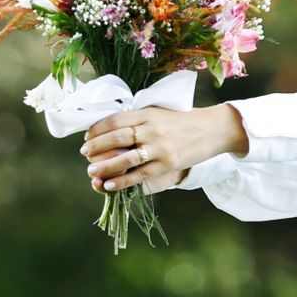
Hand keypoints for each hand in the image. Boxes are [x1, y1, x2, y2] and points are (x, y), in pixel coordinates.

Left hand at [82, 104, 247, 192]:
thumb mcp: (159, 112)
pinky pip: (139, 174)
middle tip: (84, 153)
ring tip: (91, 171)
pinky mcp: (167, 164)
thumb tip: (110, 127)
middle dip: (96, 146)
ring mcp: (160, 148)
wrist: (212, 129)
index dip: (97, 128)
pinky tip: (109, 184)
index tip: (87, 135)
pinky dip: (122, 180)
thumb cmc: (182, 121)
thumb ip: (138, 119)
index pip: (115, 120)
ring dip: (105, 166)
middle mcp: (152, 129)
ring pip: (125, 158)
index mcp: (147, 114)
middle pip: (117, 137)